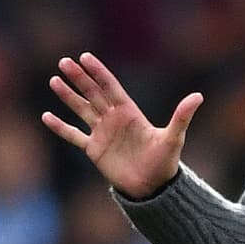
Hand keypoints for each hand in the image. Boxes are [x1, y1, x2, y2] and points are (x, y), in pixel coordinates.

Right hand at [41, 52, 203, 198]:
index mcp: (130, 113)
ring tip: (54, 80)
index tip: (85, 57)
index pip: (111, 87)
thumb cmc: (164, 161)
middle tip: (64, 62)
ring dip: (68, 96)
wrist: (152, 186)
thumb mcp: (174, 137)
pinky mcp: (94, 149)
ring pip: (81, 109)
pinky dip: (60, 127)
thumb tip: (198, 96)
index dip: (98, 72)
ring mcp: (102, 133)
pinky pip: (74, 135)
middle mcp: (114, 119)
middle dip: (79, 78)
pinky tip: (46, 116)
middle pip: (93, 93)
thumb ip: (182, 116)